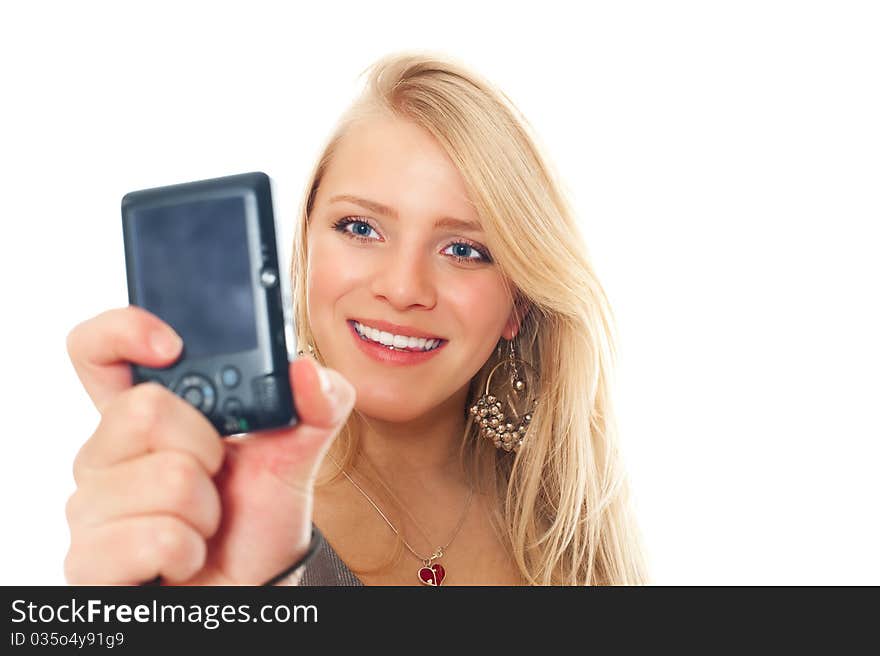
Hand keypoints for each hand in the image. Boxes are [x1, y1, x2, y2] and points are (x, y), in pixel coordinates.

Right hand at [64, 306, 353, 583]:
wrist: (250, 589)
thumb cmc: (257, 520)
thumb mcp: (297, 456)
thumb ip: (318, 405)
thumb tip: (307, 370)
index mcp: (146, 417)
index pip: (97, 352)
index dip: (123, 331)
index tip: (172, 344)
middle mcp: (106, 455)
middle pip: (143, 409)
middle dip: (206, 450)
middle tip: (216, 477)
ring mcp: (90, 509)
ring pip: (163, 479)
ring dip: (206, 511)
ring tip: (204, 525)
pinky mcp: (89, 561)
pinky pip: (154, 538)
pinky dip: (189, 552)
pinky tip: (184, 560)